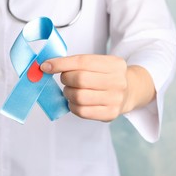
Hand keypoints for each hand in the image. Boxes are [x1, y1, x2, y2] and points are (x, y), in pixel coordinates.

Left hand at [40, 55, 154, 121]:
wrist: (129, 91)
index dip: (61, 63)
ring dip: (67, 93)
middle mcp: (118, 81)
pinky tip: (75, 101)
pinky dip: (72, 106)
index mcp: (114, 64)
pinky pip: (81, 111)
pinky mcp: (110, 114)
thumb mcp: (97, 63)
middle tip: (65, 79)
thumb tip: (47, 66)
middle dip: (65, 79)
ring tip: (70, 90)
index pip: (82, 61)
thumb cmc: (106, 76)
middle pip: (80, 79)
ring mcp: (115, 99)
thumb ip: (75, 63)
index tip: (46, 66)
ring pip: (79, 97)